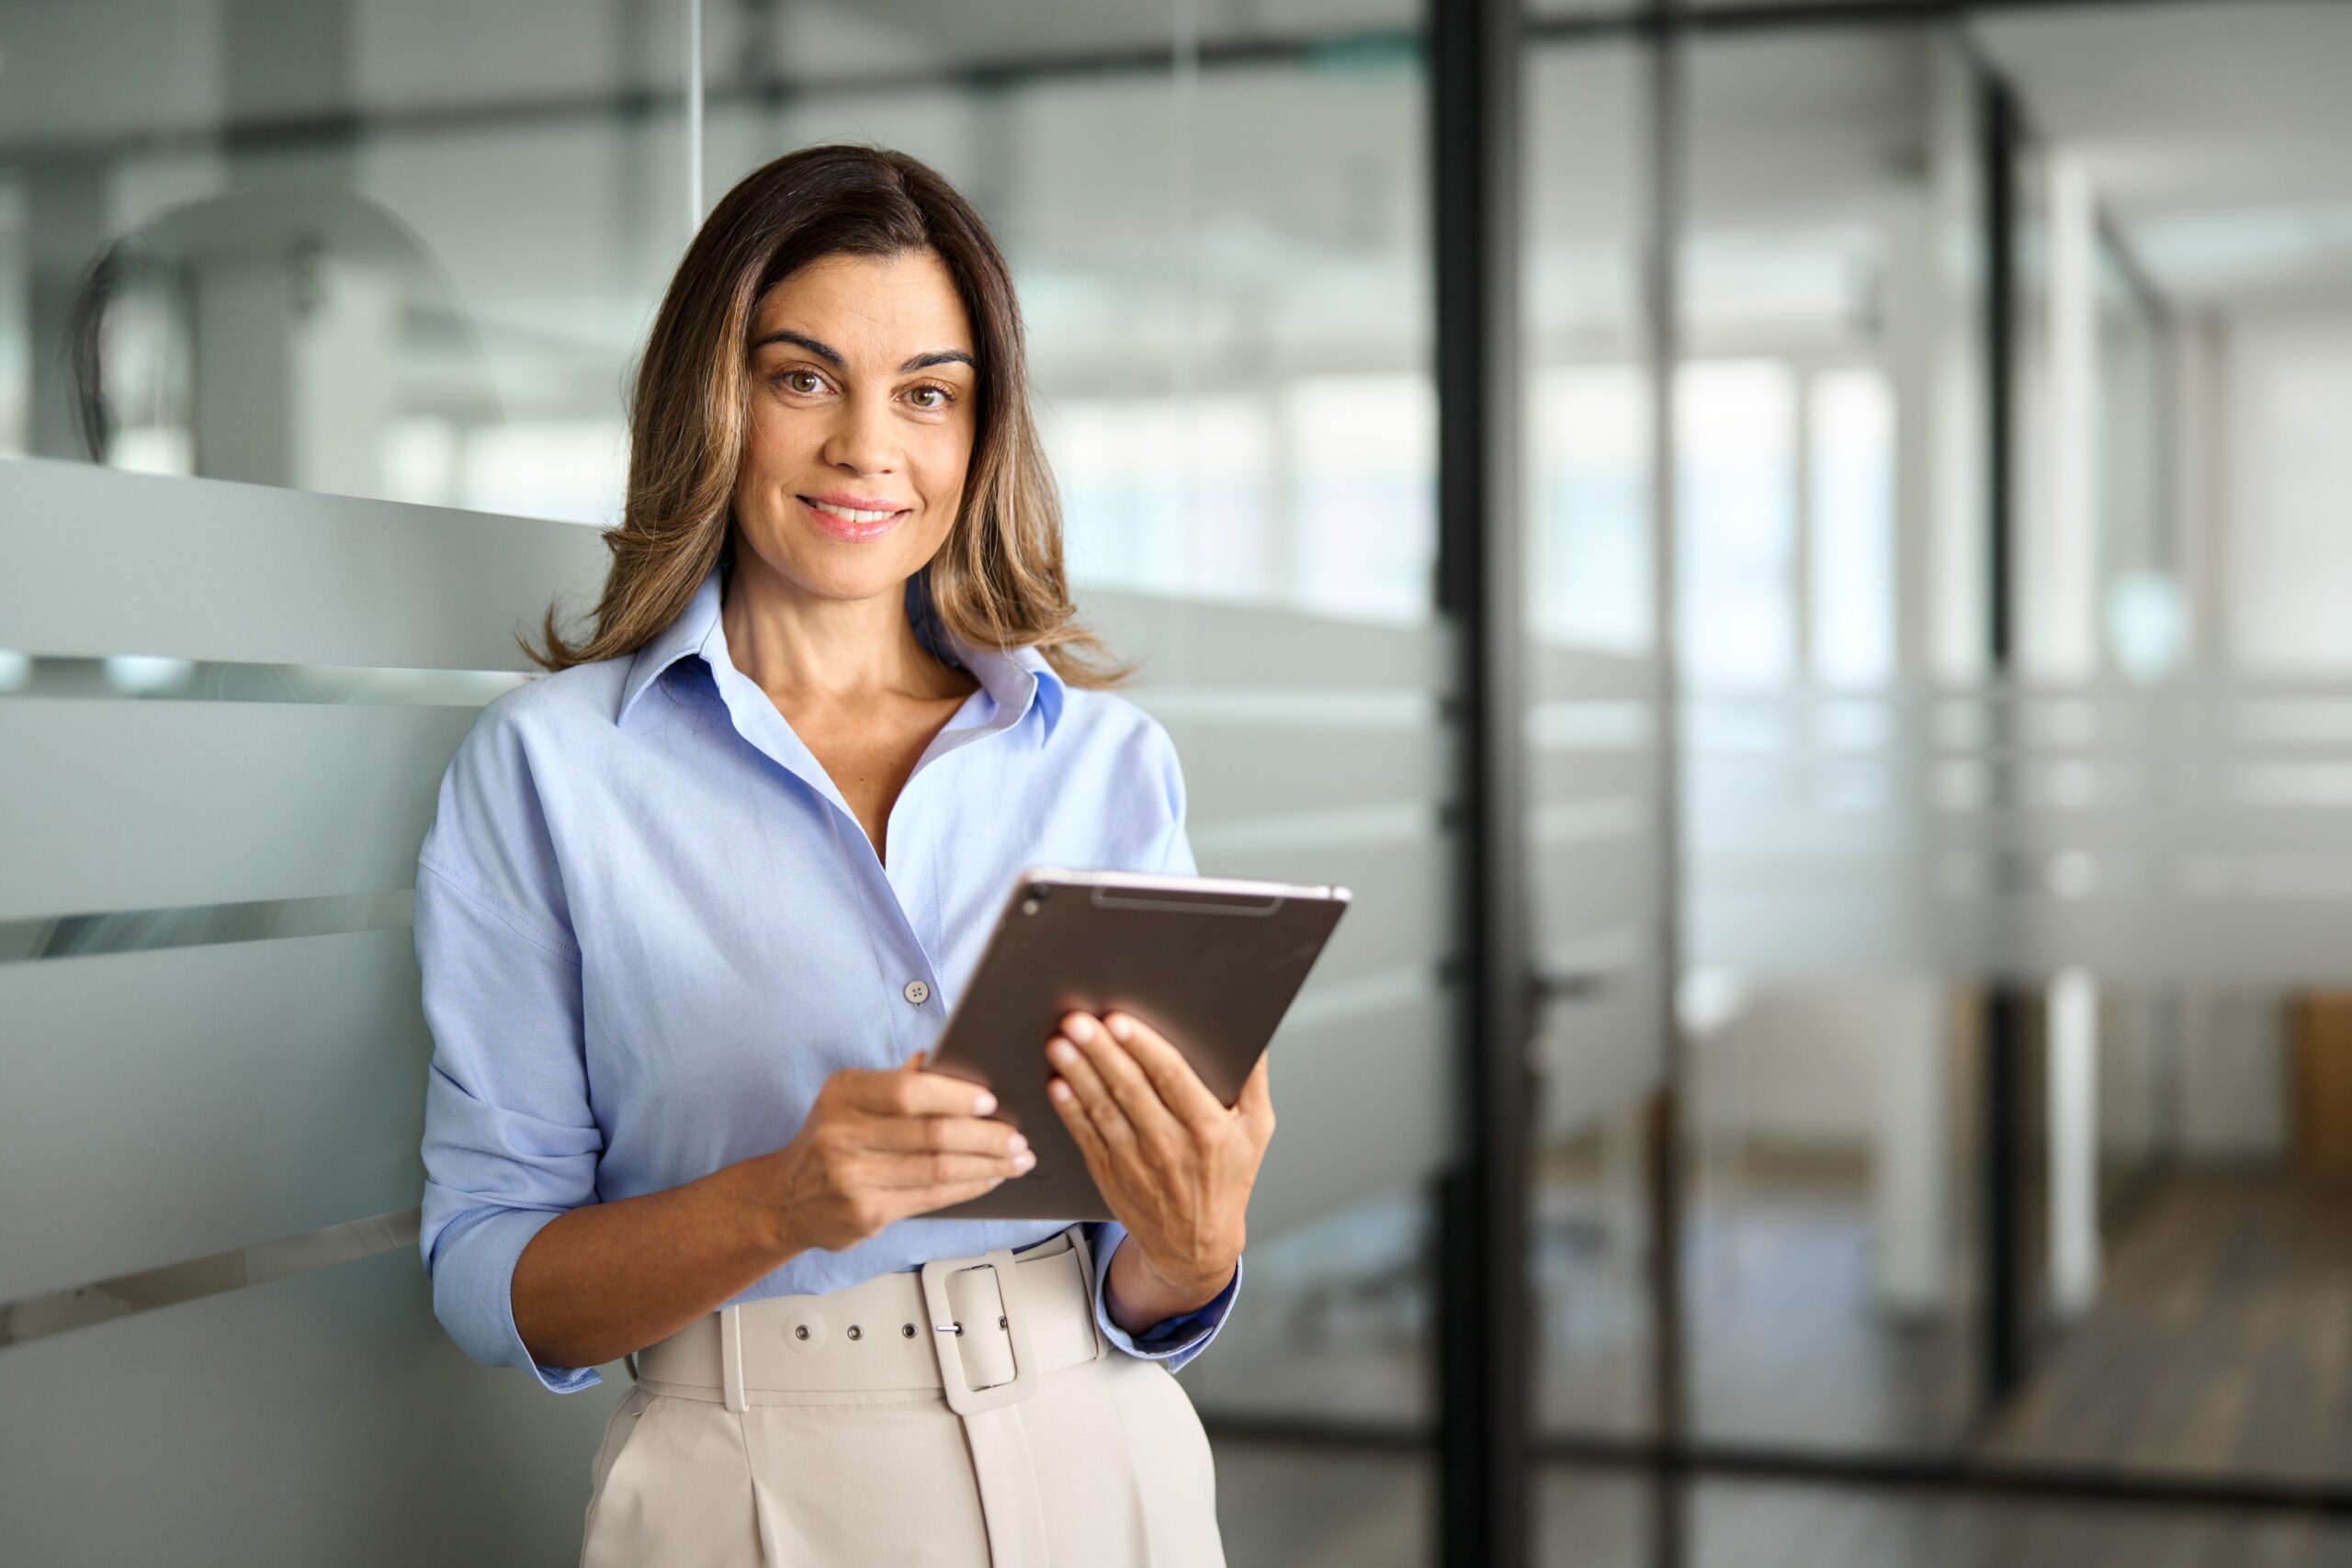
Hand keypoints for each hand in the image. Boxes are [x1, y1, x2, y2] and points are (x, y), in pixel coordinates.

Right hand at [758, 1052, 1033, 1253]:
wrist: (785, 1199)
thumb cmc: (829, 1139)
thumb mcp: (849, 1098)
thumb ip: (894, 1081)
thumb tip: (942, 1059)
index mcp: (844, 1095)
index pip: (907, 1091)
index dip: (954, 1096)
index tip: (991, 1100)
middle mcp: (844, 1135)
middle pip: (931, 1135)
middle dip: (985, 1137)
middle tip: (1018, 1137)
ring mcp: (853, 1178)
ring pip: (938, 1170)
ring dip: (987, 1165)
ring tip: (1016, 1160)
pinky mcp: (866, 1213)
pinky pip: (932, 1197)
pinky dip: (968, 1187)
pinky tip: (990, 1178)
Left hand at [1045, 1012, 1273, 1315]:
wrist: (1195, 1245)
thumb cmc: (1227, 1180)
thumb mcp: (1256, 1131)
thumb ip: (1254, 1080)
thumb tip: (1253, 1036)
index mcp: (1208, 1129)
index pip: (1172, 1078)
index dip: (1144, 1048)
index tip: (1120, 1021)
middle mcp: (1170, 1145)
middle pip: (1130, 1089)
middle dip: (1102, 1053)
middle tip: (1078, 1022)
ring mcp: (1136, 1161)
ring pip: (1102, 1109)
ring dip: (1078, 1075)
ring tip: (1060, 1045)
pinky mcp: (1110, 1172)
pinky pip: (1086, 1135)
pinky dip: (1070, 1110)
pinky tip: (1057, 1085)